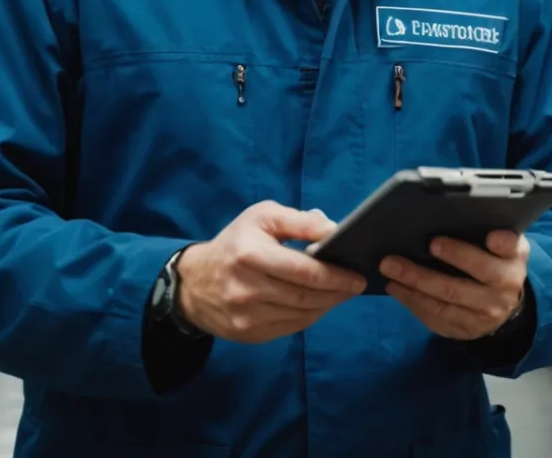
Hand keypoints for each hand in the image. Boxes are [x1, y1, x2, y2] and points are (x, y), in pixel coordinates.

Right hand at [176, 202, 366, 343]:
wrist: (195, 282)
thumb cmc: (235, 243)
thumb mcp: (262, 217)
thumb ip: (299, 221)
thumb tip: (333, 231)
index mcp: (250, 255)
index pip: (303, 271)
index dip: (335, 276)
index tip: (357, 276)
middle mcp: (246, 289)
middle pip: (305, 297)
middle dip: (337, 292)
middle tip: (356, 286)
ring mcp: (246, 316)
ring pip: (301, 315)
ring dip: (327, 305)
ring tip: (340, 293)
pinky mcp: (247, 334)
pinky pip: (290, 328)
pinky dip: (310, 316)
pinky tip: (318, 305)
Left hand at [380, 231, 529, 340]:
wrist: (507, 305)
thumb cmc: (499, 263)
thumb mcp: (508, 248)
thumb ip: (498, 236)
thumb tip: (467, 219)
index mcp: (511, 266)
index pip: (508, 252)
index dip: (499, 244)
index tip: (486, 236)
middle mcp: (500, 295)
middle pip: (457, 286)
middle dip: (424, 273)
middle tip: (395, 259)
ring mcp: (481, 318)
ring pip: (441, 304)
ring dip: (411, 287)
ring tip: (389, 270)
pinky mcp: (465, 331)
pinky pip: (435, 319)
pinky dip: (412, 302)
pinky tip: (396, 288)